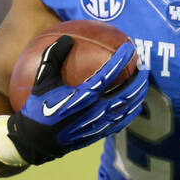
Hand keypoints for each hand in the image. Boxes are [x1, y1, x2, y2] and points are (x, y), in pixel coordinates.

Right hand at [7, 36, 147, 164]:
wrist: (35, 141)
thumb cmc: (38, 107)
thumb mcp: (42, 81)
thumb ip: (53, 57)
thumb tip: (67, 38)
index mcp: (82, 96)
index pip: (108, 74)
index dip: (121, 60)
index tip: (130, 48)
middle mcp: (95, 110)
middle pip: (126, 93)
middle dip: (139, 79)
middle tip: (144, 66)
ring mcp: (99, 124)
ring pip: (127, 108)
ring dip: (138, 94)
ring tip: (144, 82)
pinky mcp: (99, 134)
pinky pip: (121, 122)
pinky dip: (131, 112)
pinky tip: (135, 105)